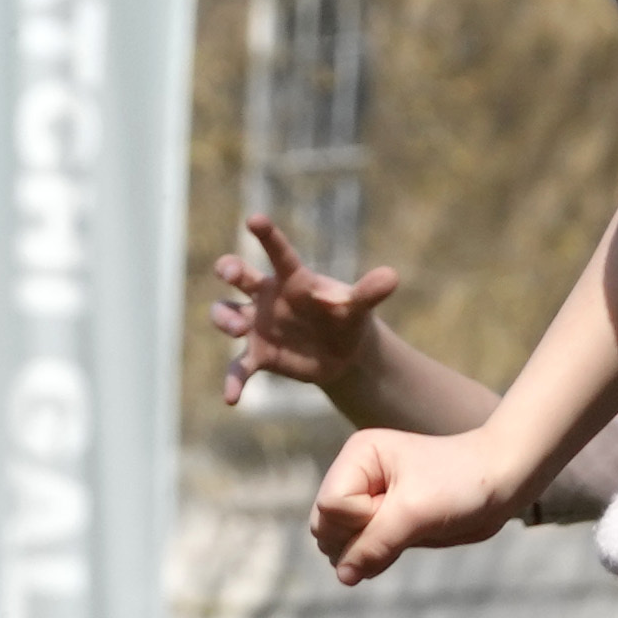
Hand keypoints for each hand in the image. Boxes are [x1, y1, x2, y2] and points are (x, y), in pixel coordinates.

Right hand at [211, 215, 401, 410]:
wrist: (341, 352)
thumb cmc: (345, 317)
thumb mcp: (358, 306)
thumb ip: (369, 292)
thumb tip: (392, 277)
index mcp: (293, 279)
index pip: (278, 253)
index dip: (267, 235)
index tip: (254, 218)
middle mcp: (269, 297)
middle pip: (240, 277)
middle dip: (230, 269)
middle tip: (230, 271)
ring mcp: (259, 325)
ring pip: (227, 315)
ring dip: (225, 319)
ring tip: (237, 328)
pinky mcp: (258, 354)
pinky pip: (239, 367)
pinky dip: (233, 381)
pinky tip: (232, 399)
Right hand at [313, 424, 518, 586]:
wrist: (504, 482)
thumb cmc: (463, 483)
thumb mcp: (415, 512)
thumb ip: (374, 545)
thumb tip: (343, 577)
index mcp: (358, 456)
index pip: (330, 506)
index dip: (360, 520)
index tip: (398, 509)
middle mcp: (357, 475)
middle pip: (325, 527)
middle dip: (359, 539)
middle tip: (403, 524)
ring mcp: (368, 500)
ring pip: (339, 544)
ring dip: (369, 551)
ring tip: (408, 532)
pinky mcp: (383, 521)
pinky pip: (360, 552)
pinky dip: (377, 557)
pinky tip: (407, 542)